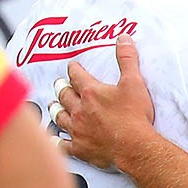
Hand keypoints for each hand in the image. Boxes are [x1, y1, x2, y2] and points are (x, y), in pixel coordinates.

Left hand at [55, 36, 157, 172]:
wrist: (134, 147)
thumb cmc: (134, 117)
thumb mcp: (134, 83)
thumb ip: (127, 59)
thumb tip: (123, 39)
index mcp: (91, 92)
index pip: (76, 75)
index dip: (73, 69)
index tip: (72, 67)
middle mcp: (80, 110)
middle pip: (64, 95)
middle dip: (61, 88)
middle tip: (59, 85)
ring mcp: (78, 130)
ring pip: (59, 116)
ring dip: (56, 109)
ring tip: (53, 105)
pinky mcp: (79, 148)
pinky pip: (61, 144)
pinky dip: (56, 140)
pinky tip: (53, 138)